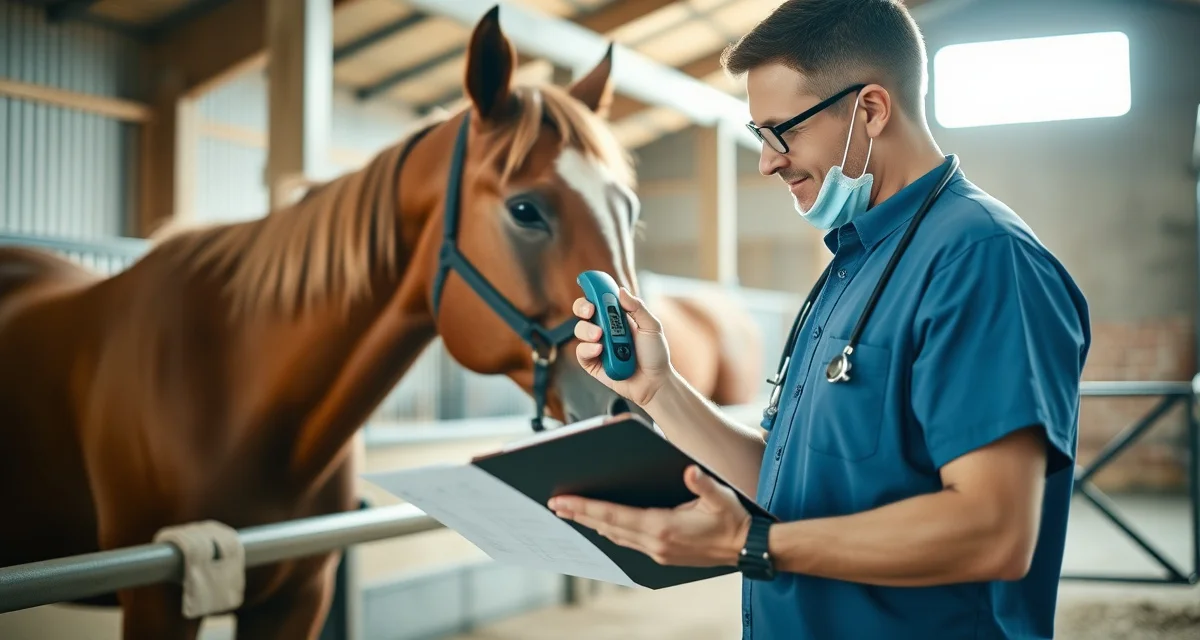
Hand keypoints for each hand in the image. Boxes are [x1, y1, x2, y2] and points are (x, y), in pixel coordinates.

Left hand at [548, 465, 750, 567]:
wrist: (747, 548)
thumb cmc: (734, 520)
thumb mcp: (722, 498)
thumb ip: (704, 484)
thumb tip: (690, 471)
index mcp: (664, 527)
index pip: (615, 515)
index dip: (587, 507)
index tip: (563, 501)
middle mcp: (656, 543)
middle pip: (608, 528)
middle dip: (580, 516)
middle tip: (554, 506)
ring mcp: (658, 552)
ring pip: (615, 538)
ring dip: (592, 525)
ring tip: (570, 515)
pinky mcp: (663, 556)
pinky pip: (628, 544)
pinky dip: (610, 533)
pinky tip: (601, 527)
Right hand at [572, 287, 672, 406]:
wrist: (655, 383)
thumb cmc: (656, 355)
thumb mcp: (652, 327)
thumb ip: (637, 308)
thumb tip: (621, 291)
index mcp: (618, 317)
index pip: (600, 300)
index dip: (593, 291)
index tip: (590, 287)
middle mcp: (605, 329)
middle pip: (584, 312)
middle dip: (582, 307)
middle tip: (590, 311)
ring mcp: (597, 345)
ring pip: (580, 330)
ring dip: (587, 330)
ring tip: (600, 337)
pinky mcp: (593, 363)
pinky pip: (581, 352)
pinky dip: (587, 349)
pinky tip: (598, 350)